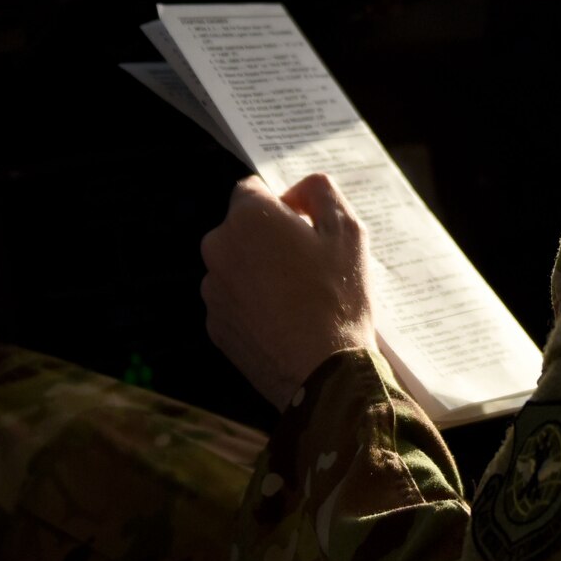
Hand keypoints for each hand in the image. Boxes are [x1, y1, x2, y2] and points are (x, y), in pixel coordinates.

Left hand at [200, 173, 377, 408]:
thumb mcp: (348, 231)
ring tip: (298, 297)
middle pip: (242, 228)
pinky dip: (253, 303)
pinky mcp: (214, 324)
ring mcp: (212, 289)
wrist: (323, 372)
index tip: (305, 226)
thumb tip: (300, 188)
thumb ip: (322, 192)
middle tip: (307, 264)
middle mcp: (219, 247)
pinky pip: (233, 300)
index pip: (253, 189)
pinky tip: (284, 320)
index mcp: (249, 217)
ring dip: (259, 271)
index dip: (282, 204)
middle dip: (268, 238)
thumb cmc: (339, 297)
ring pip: (236, 265)